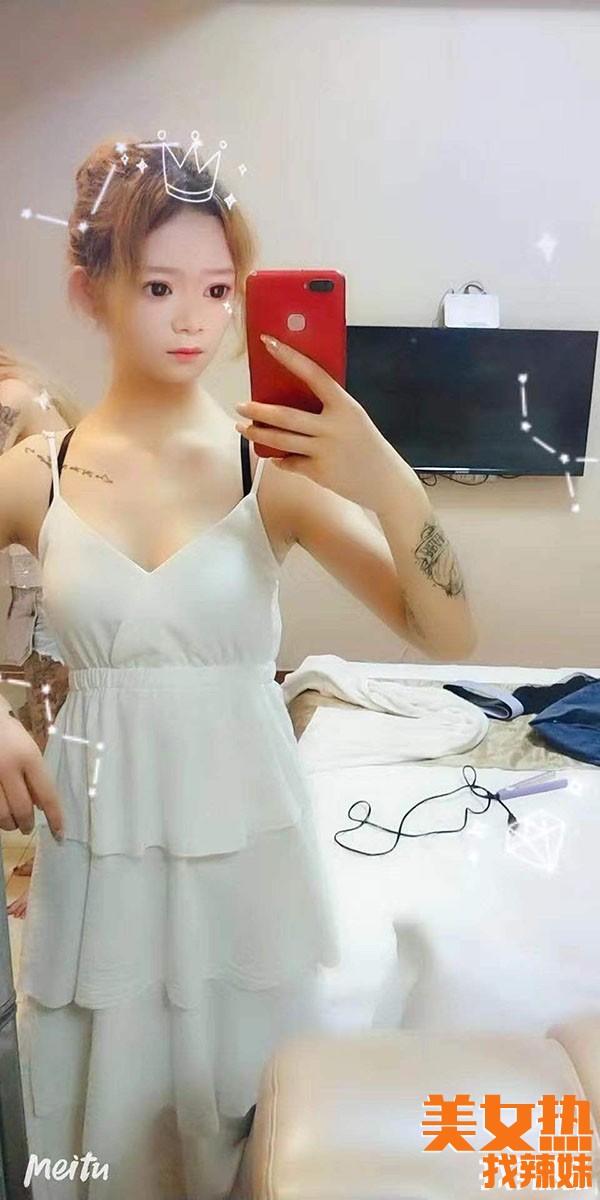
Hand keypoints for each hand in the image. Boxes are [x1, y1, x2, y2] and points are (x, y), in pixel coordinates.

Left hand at [235, 333, 401, 508]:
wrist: (386, 482)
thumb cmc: (367, 445)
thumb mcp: (353, 418)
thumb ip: (329, 408)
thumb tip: (292, 397)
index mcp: (344, 405)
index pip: (313, 374)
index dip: (289, 357)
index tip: (268, 342)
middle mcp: (333, 427)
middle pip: (286, 415)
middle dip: (258, 410)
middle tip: (240, 405)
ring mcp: (325, 451)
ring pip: (281, 440)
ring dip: (258, 434)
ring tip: (243, 429)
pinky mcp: (319, 472)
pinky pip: (290, 463)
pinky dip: (279, 460)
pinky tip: (273, 456)